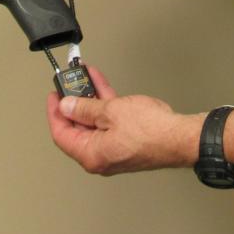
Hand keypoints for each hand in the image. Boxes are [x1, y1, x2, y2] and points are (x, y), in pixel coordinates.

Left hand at [46, 65, 201, 175]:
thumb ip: (85, 108)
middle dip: (73, 102)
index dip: (54, 113)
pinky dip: (104, 104)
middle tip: (70, 83)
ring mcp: (113, 149)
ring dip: (90, 99)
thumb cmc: (151, 131)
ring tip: (86, 77)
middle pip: (77, 128)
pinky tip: (102, 86)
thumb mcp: (111, 112)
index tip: (54, 95)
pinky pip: (108, 122)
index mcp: (91, 155)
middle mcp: (100, 156)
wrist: (179, 137)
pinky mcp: (126, 141)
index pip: (62, 134)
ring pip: (94, 122)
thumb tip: (68, 106)